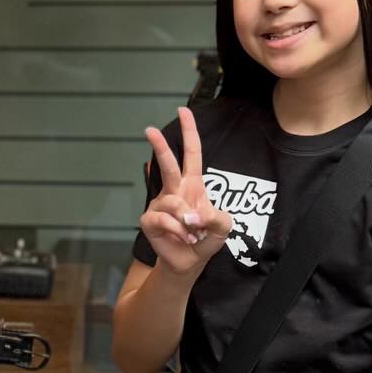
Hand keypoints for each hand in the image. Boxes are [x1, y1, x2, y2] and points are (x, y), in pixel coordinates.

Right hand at [139, 106, 233, 278]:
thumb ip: (215, 218)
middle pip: (168, 164)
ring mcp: (160, 204)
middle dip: (160, 146)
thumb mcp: (223, 227)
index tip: (183, 111)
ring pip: (172, 202)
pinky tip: (182, 236)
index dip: (189, 132)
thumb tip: (190, 216)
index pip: (191, 153)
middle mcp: (174, 190)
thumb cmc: (207, 238)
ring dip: (186, 220)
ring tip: (192, 232)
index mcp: (193, 184)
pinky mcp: (149, 220)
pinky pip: (163, 219)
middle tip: (148, 129)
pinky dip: (176, 229)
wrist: (189, 261)